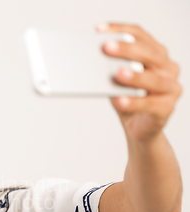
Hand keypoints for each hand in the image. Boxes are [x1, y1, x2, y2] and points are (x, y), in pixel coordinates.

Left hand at [98, 23, 181, 141]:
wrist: (138, 127)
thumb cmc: (128, 98)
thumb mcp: (116, 80)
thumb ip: (111, 69)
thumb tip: (94, 60)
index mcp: (156, 54)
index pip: (141, 35)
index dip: (121, 30)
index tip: (100, 30)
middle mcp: (168, 68)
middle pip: (149, 54)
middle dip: (127, 49)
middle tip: (107, 47)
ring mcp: (171, 88)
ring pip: (154, 79)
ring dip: (135, 76)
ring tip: (118, 73)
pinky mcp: (167, 108)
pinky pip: (151, 105)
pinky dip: (135, 102)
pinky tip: (121, 100)